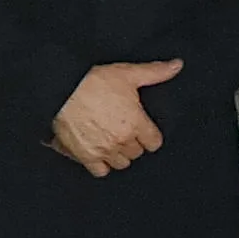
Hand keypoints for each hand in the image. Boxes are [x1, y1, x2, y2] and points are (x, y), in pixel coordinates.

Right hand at [51, 59, 182, 176]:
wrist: (61, 91)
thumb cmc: (92, 81)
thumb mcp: (127, 73)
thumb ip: (155, 72)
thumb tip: (177, 65)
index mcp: (135, 122)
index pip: (154, 142)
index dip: (149, 136)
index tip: (143, 130)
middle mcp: (122, 140)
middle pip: (137, 153)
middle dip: (133, 143)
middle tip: (124, 131)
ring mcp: (104, 150)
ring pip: (121, 163)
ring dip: (119, 154)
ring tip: (111, 141)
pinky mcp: (86, 156)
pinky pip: (101, 171)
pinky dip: (101, 164)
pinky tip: (98, 152)